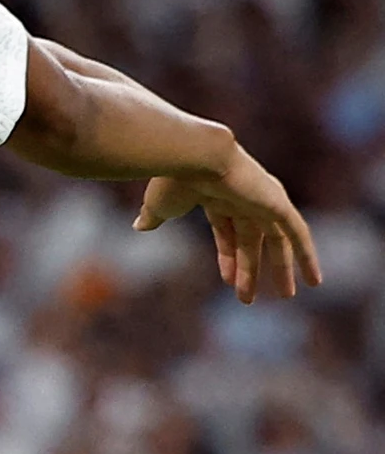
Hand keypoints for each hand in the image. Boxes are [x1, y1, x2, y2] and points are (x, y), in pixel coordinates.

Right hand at [134, 145, 321, 303]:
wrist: (191, 155)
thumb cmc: (170, 179)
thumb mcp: (159, 205)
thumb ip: (153, 216)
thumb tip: (139, 226)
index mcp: (213, 195)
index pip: (225, 230)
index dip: (227, 257)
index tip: (228, 281)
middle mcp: (240, 196)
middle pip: (250, 238)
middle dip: (250, 268)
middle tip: (248, 298)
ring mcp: (260, 198)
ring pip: (276, 238)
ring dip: (280, 267)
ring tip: (286, 296)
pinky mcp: (276, 202)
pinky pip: (297, 232)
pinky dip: (307, 255)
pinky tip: (314, 279)